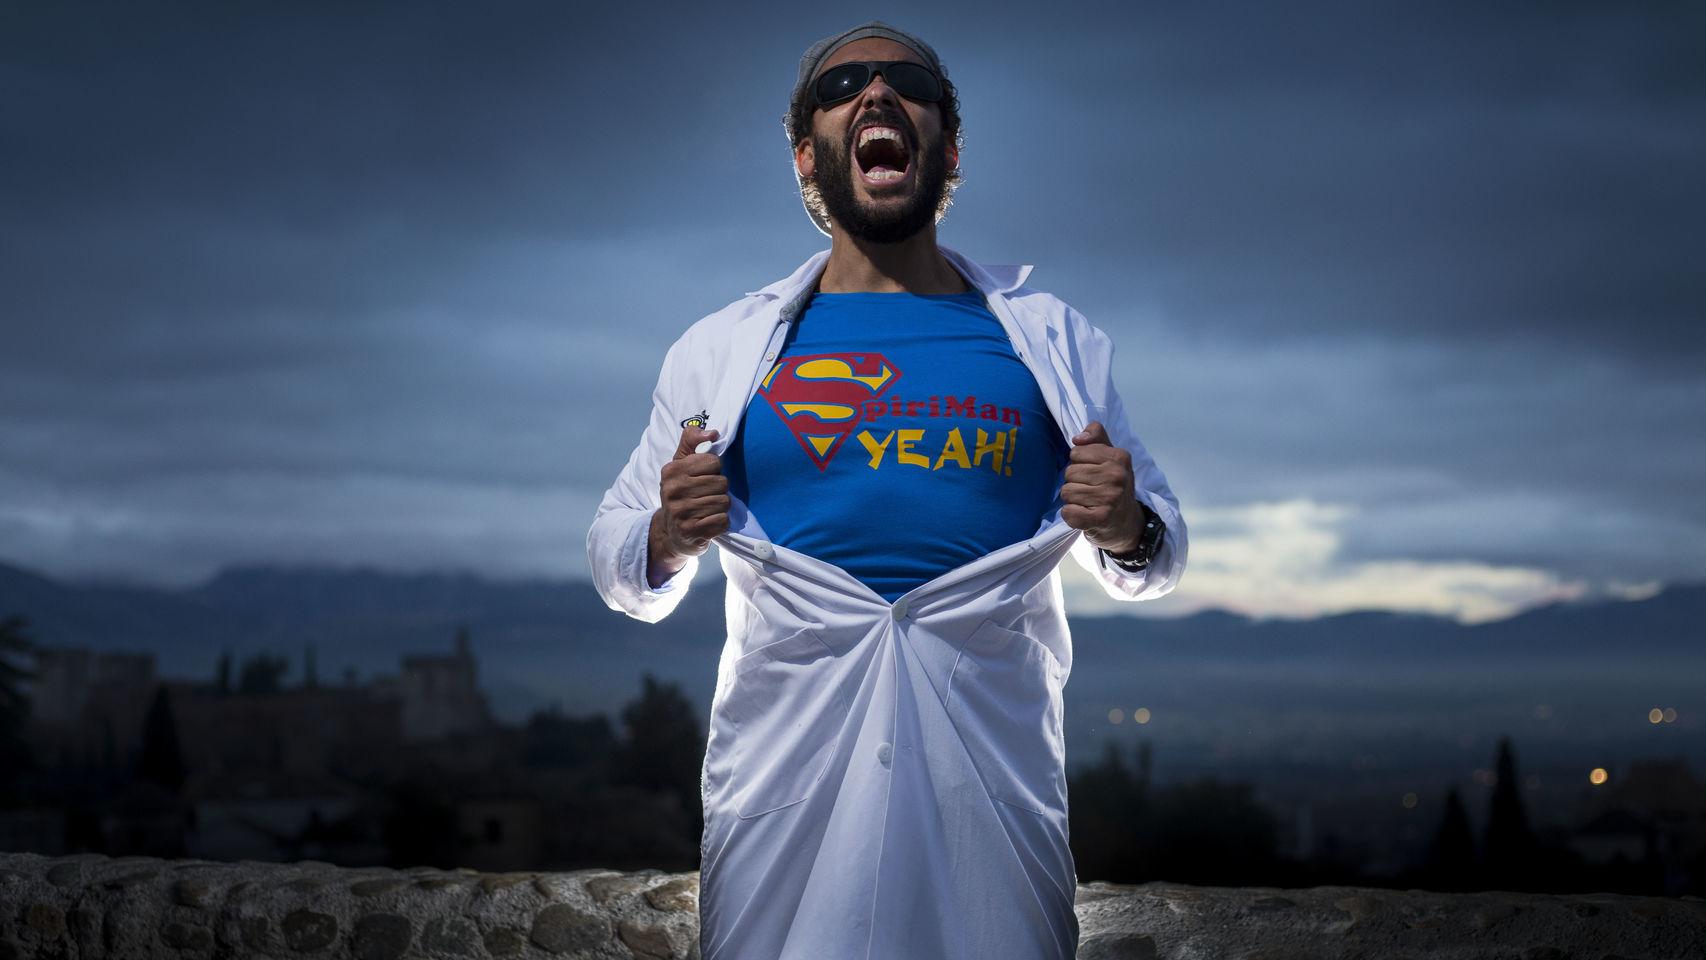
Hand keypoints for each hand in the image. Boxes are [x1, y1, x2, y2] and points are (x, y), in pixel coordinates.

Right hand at [648, 425, 729, 585]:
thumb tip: (712, 433)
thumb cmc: (681, 494)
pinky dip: (721, 522)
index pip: (713, 462)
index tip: (703, 478)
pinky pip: (723, 520)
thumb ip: (692, 441)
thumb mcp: (681, 464)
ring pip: (724, 501)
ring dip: (721, 507)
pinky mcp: (690, 531)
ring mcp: (680, 512)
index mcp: (671, 470)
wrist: (670, 532)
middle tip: (706, 497)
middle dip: (719, 490)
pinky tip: (708, 523)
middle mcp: (672, 490)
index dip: (714, 470)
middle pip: (722, 482)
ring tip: (707, 510)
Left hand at [1060, 421, 1144, 554]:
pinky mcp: (1100, 518)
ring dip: (1072, 499)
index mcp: (1119, 457)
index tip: (1093, 473)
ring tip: (1088, 502)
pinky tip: (1084, 514)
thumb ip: (1096, 438)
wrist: (1127, 522)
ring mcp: (1110, 498)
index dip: (1079, 463)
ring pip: (1067, 491)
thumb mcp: (1111, 457)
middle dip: (1075, 482)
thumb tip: (1078, 438)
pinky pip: (1068, 512)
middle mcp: (1117, 476)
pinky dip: (1070, 515)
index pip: (1076, 452)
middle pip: (1069, 472)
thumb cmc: (1114, 486)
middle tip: (1091, 490)